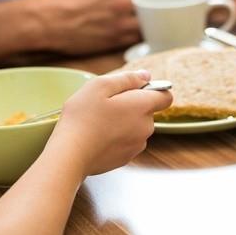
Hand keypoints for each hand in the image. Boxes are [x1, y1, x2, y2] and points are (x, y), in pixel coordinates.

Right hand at [35, 0, 151, 54]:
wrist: (45, 23)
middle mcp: (122, 3)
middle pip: (153, 3)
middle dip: (154, 4)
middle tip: (151, 6)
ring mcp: (120, 24)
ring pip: (149, 23)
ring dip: (150, 22)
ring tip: (146, 21)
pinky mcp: (114, 41)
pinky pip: (138, 40)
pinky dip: (140, 37)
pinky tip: (136, 35)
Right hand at [49, 70, 172, 174]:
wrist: (70, 155)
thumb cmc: (83, 118)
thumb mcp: (100, 86)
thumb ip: (127, 78)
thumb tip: (146, 76)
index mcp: (142, 107)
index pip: (166, 95)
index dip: (152, 89)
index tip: (133, 89)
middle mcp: (146, 127)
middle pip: (147, 111)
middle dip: (131, 105)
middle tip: (105, 104)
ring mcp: (137, 145)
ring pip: (136, 126)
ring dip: (124, 121)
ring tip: (99, 121)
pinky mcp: (126, 158)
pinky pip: (127, 141)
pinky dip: (117, 137)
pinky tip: (98, 136)